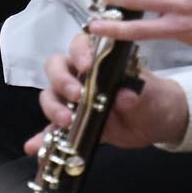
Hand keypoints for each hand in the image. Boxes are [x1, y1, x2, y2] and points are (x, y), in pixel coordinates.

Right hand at [28, 29, 188, 152]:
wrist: (157, 122)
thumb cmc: (151, 96)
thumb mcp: (148, 93)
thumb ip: (136, 91)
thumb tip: (126, 96)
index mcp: (98, 60)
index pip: (79, 46)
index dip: (78, 52)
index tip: (86, 66)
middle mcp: (80, 76)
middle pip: (56, 69)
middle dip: (61, 81)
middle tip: (76, 96)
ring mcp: (73, 101)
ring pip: (50, 96)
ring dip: (52, 108)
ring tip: (66, 122)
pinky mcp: (73, 124)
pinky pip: (52, 129)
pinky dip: (42, 138)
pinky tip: (34, 147)